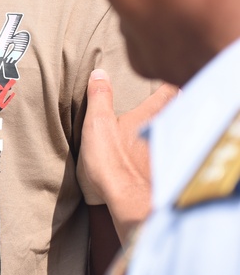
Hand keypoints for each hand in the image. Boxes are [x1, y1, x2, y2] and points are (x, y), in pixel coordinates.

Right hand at [79, 69, 177, 242]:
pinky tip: (152, 158)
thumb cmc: (113, 161)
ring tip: (160, 129)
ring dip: (169, 131)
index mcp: (147, 116)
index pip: (166, 93)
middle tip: (171, 100)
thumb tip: (100, 73)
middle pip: (176, 114)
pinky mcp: (165, 172)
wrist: (132, 201)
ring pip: (174, 135)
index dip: (168, 85)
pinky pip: (169, 156)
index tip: (167, 80)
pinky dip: (164, 153)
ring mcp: (167, 153)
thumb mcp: (97, 123)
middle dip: (174, 107)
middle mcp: (163, 132)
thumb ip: (99, 97)